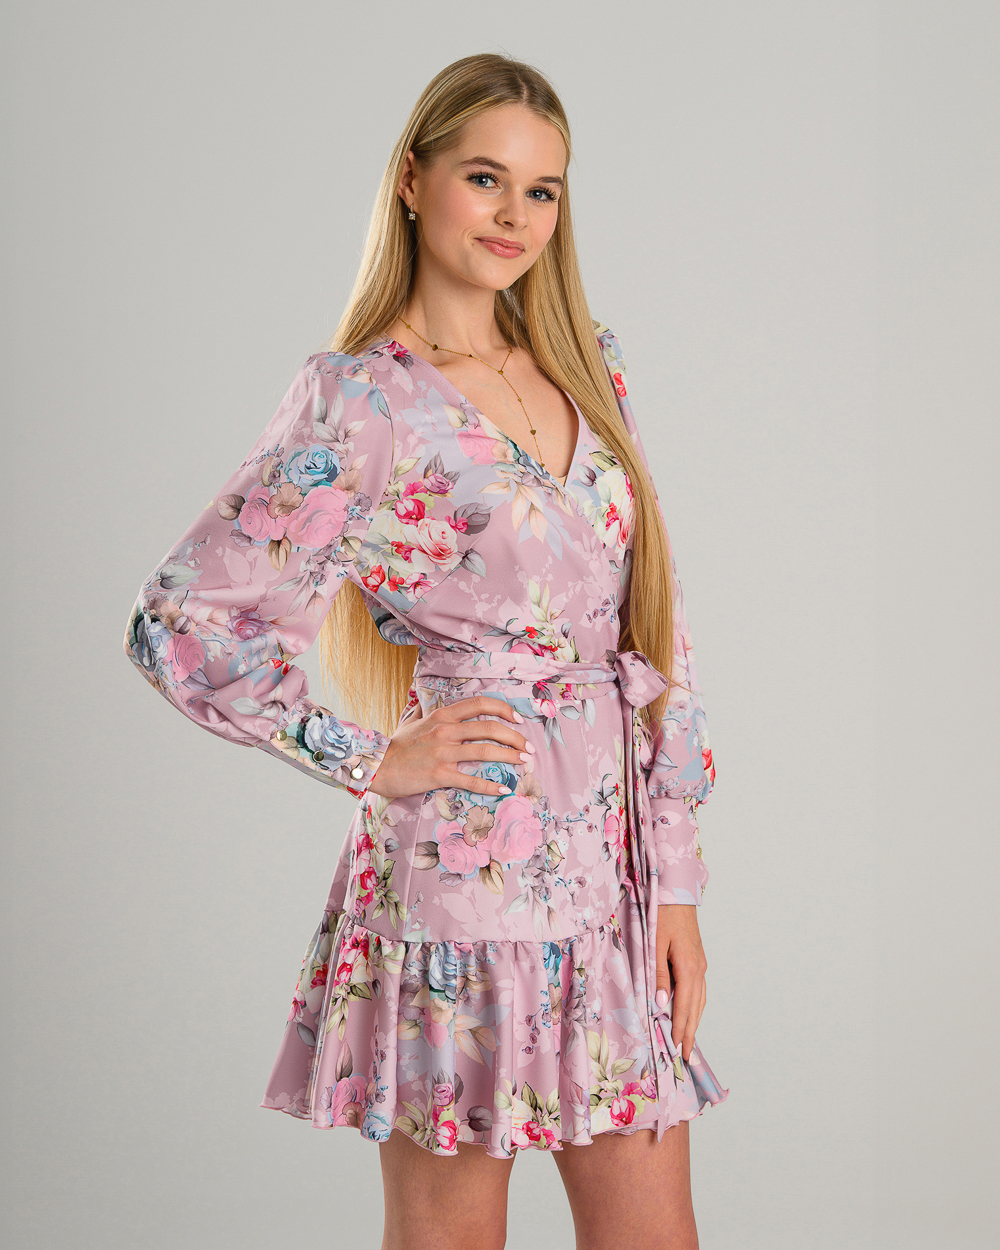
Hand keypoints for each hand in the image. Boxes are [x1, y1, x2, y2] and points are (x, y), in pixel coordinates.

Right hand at [368, 696, 533, 800]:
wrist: (376, 766)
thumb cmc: (395, 746)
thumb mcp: (412, 721)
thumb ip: (425, 712)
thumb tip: (428, 702)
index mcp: (442, 715)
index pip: (480, 704)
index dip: (503, 709)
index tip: (516, 719)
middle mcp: (445, 730)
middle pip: (490, 728)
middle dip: (515, 737)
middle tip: (528, 747)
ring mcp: (443, 753)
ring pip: (486, 751)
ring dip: (510, 757)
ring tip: (524, 762)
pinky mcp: (439, 774)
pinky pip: (471, 780)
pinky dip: (491, 786)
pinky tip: (504, 789)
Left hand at [656, 904, 707, 1063]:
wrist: (677, 893)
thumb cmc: (662, 915)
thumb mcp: (655, 944)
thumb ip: (658, 974)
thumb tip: (660, 1004)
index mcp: (688, 966)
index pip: (684, 1006)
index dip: (681, 1029)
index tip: (678, 1050)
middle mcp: (698, 968)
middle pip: (695, 1008)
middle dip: (690, 1032)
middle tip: (686, 1056)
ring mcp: (701, 964)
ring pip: (700, 1000)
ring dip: (694, 1021)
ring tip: (689, 1041)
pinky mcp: (698, 960)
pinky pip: (699, 990)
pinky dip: (695, 1006)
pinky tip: (690, 1013)